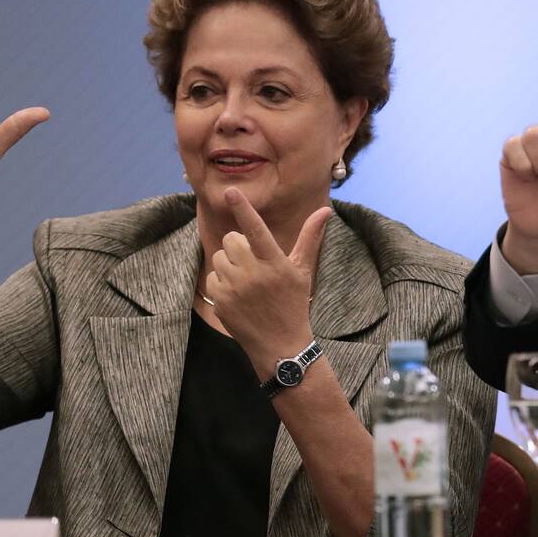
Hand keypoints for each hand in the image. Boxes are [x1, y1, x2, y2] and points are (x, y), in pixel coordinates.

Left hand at [205, 188, 329, 370]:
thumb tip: (325, 210)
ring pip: (219, 257)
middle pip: (231, 239)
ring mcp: (234, 288)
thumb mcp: (303, 270)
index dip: (243, 209)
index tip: (231, 191)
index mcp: (274, 263)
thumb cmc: (293, 303)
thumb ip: (309, 237)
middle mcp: (253, 274)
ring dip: (230, 264)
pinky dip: (222, 282)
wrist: (280, 344)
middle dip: (239, 247)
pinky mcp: (220, 301)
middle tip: (253, 264)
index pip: (256, 229)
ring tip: (246, 281)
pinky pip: (213, 277)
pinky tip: (238, 295)